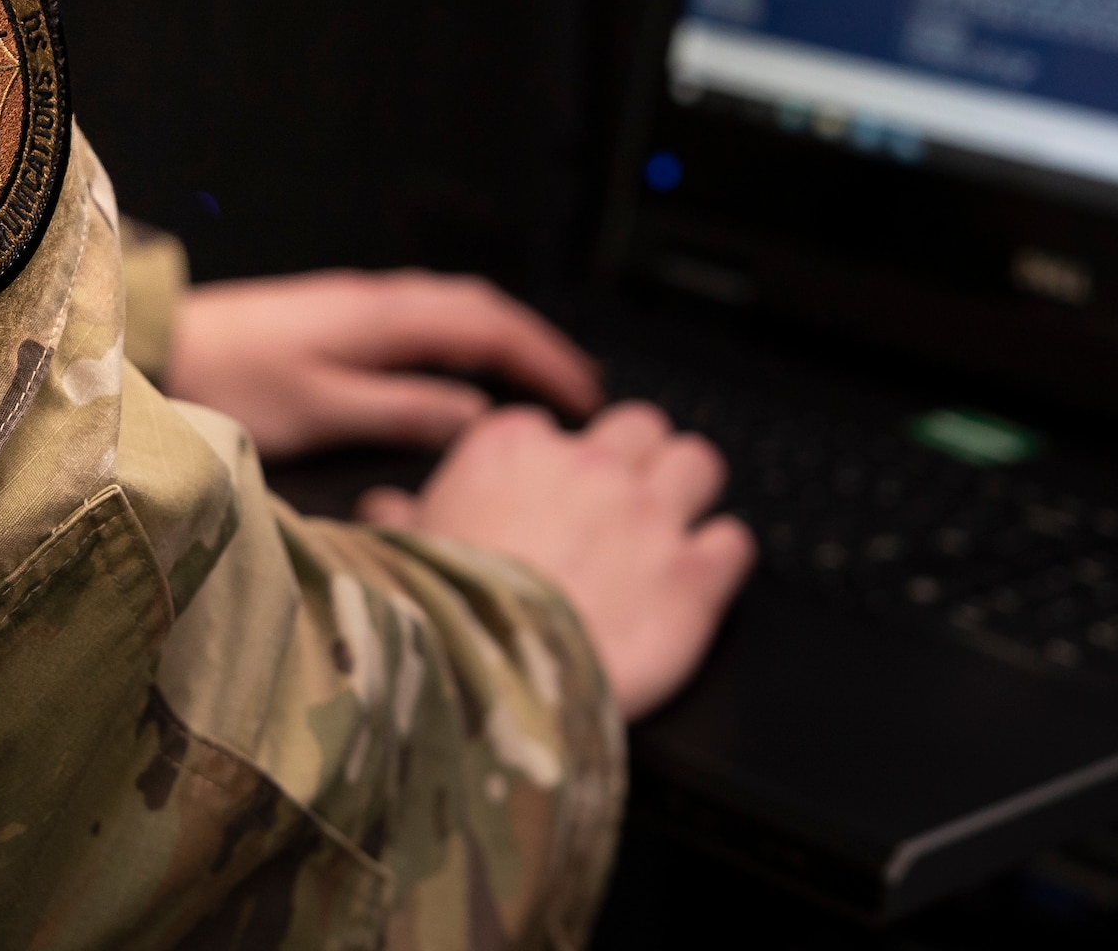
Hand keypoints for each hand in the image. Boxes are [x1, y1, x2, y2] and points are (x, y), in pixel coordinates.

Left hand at [163, 270, 602, 459]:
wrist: (161, 343)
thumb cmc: (234, 382)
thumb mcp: (323, 410)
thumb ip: (404, 410)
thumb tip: (480, 415)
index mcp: (389, 316)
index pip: (493, 329)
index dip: (546, 362)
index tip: (585, 399)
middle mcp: (384, 297)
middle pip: (484, 308)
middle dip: (537, 346)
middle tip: (577, 391)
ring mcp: (363, 301)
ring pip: (457, 308)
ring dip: (504, 339)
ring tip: (536, 381)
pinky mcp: (341, 314)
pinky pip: (429, 316)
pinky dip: (468, 339)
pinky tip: (466, 368)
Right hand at [360, 402, 755, 720]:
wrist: (490, 691)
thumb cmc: (437, 621)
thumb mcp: (399, 555)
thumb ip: (401, 519)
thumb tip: (384, 508)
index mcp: (512, 447)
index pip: (546, 427)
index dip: (551, 465)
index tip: (545, 497)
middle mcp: (589, 466)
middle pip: (639, 425)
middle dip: (636, 458)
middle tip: (622, 503)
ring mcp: (648, 515)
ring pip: (698, 460)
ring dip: (688, 490)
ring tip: (669, 527)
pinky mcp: (694, 576)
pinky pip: (734, 539)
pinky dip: (721, 556)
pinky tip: (700, 577)